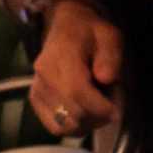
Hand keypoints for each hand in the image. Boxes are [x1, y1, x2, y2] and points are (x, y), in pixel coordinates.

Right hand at [30, 0, 121, 134]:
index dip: (100, 107)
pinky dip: (73, 126)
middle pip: (71, 113)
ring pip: (63, 125)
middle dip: (97, 117)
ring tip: (98, 109)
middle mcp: (44, 75)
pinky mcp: (35, 99)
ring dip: (86, 124)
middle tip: (112, 105)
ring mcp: (37, 89)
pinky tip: (85, 114)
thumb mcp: (109, 36)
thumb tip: (105, 78)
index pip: (76, 91)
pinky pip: (54, 126)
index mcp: (61, 56)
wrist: (66, 26)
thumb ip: (110, 56)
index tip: (117, 110)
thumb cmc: (90, 32)